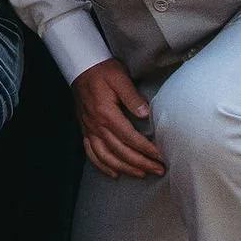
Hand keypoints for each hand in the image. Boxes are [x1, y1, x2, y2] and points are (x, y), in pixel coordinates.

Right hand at [72, 55, 164, 178]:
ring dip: (124, 168)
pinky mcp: (85, 129)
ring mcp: (89, 128)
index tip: (160, 156)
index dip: (146, 149)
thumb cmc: (102, 71)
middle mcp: (96, 125)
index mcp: (106, 113)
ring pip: (106, 156)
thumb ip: (132, 97)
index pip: (130, 138)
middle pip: (120, 151)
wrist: (80, 66)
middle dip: (141, 163)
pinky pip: (91, 153)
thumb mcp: (120, 78)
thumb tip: (145, 114)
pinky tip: (113, 173)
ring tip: (141, 174)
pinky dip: (102, 166)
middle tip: (158, 170)